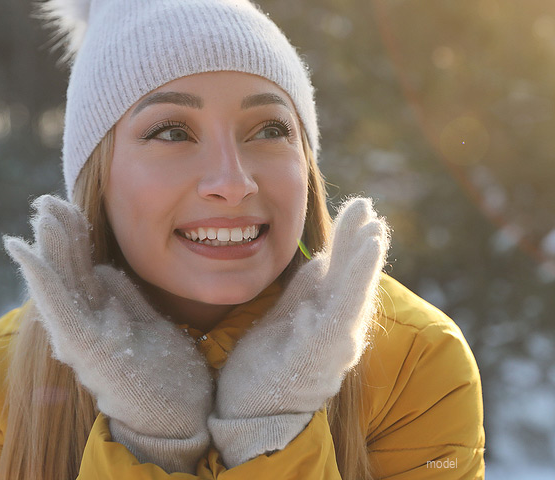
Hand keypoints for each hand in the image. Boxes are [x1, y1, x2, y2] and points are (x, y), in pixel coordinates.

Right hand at [4, 194, 213, 472]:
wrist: (183, 411)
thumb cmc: (168, 368)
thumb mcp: (150, 320)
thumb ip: (126, 296)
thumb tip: (107, 267)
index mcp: (104, 312)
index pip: (82, 266)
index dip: (73, 234)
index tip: (67, 204)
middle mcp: (88, 322)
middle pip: (68, 269)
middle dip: (57, 232)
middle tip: (45, 199)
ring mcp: (84, 336)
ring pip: (59, 283)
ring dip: (48, 247)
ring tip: (38, 215)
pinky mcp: (88, 348)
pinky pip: (60, 308)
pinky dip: (43, 280)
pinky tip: (30, 255)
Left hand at [208, 197, 389, 467]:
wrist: (247, 412)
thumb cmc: (267, 365)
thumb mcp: (285, 315)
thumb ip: (305, 290)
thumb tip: (323, 257)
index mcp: (326, 317)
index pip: (344, 272)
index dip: (352, 240)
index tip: (361, 208)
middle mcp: (336, 332)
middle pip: (353, 282)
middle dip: (362, 245)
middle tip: (370, 209)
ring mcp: (328, 347)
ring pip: (351, 300)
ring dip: (362, 267)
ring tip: (373, 235)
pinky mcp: (312, 359)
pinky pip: (332, 322)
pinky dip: (344, 295)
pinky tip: (339, 272)